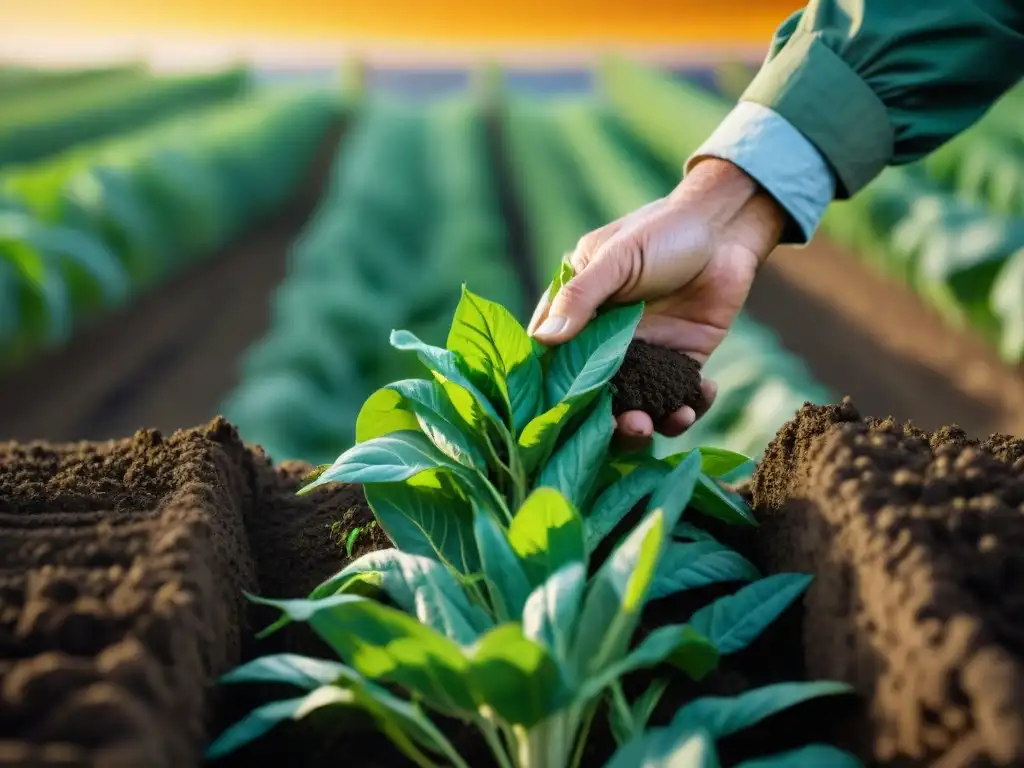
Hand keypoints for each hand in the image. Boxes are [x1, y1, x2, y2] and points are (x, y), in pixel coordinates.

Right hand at [528, 158, 785, 446]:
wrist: (724, 227)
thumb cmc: (662, 231)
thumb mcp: (616, 258)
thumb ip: (581, 296)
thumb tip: (543, 339)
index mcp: (578, 315)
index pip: (554, 362)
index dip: (558, 394)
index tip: (568, 418)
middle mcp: (605, 343)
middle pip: (596, 396)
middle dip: (611, 422)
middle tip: (631, 427)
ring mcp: (645, 356)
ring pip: (636, 406)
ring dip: (650, 423)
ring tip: (672, 419)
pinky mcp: (682, 363)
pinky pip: (678, 398)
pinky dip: (689, 407)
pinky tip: (703, 393)